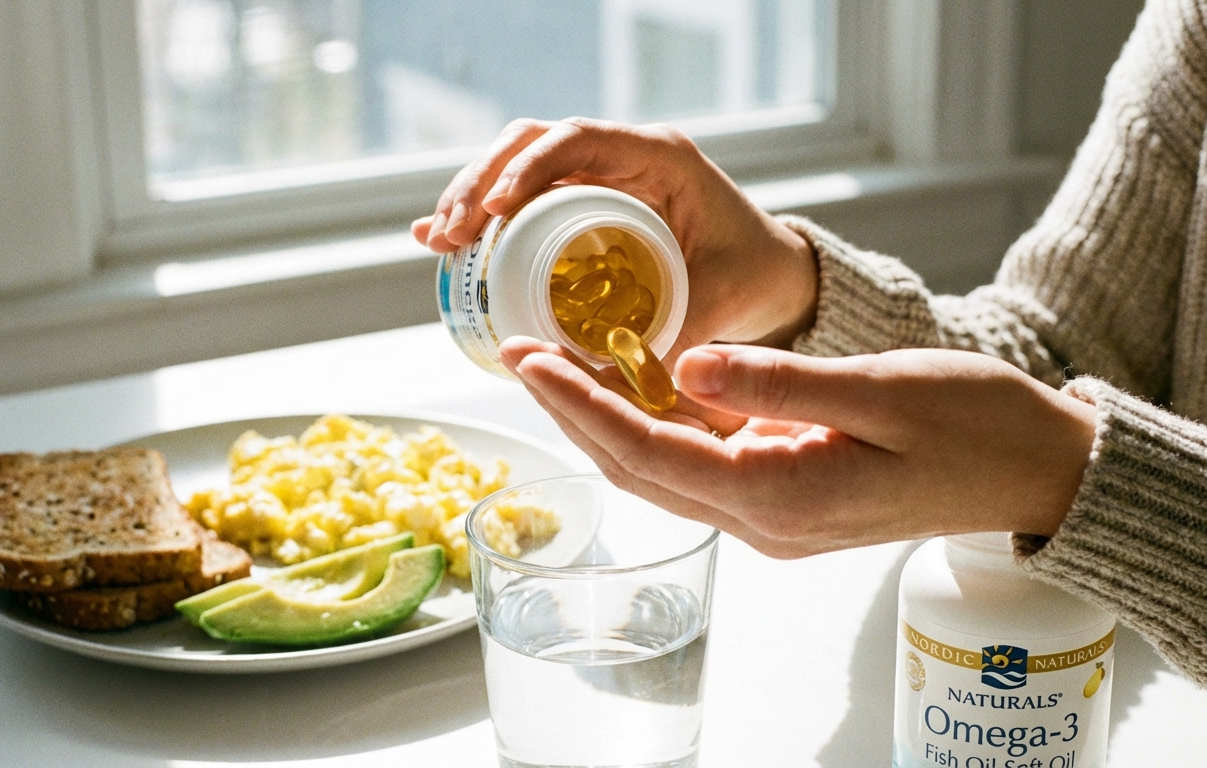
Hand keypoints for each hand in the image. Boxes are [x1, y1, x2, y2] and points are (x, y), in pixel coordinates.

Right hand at [412, 118, 818, 350]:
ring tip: (435, 242)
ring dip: (471, 198)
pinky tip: (441, 243)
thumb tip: (605, 384)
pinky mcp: (583, 203)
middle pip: (531, 142)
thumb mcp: (717, 303)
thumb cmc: (753, 278)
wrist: (771, 274)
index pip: (577, 141)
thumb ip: (667, 337)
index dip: (528, 168)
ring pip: (517, 164)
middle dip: (479, 183)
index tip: (494, 210)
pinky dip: (484, 218)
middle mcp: (623, 156)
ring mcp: (599, 176)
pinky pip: (525, 198)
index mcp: (659, 159)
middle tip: (447, 235)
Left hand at [500, 337, 1096, 557]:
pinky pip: (706, 462)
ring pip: (667, 467)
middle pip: (643, 467)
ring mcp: (777, 515)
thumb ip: (778, 383)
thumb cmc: (977, 426)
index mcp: (782, 498)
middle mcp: (767, 521)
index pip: (651, 453)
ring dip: (612, 418)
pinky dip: (662, 423)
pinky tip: (637, 381)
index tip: (530, 361)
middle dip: (578, 411)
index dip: (582, 406)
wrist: (1038, 471)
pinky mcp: (790, 496)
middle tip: (523, 352)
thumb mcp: (881, 392)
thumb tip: (683, 362)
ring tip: (560, 361)